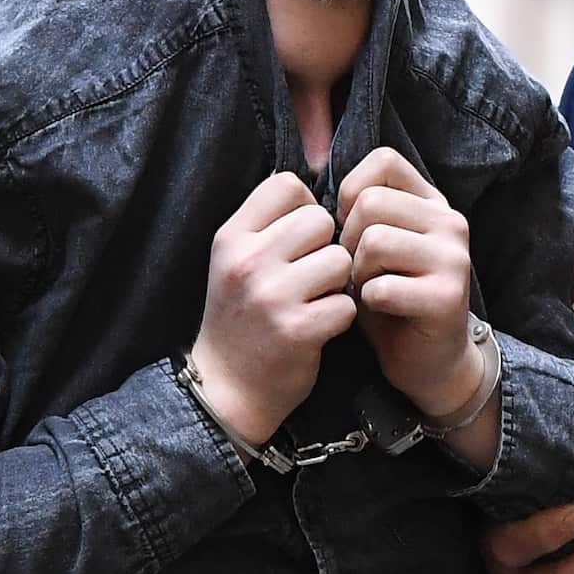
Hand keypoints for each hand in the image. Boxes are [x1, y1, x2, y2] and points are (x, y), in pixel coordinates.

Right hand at [192, 173, 356, 445]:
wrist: (225, 388)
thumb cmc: (238, 318)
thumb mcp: (234, 261)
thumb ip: (266, 225)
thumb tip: (314, 190)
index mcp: (231, 237)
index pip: (286, 185)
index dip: (304, 206)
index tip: (300, 236)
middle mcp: (248, 261)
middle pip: (320, 219)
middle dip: (326, 245)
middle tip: (312, 274)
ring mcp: (272, 296)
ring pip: (340, 259)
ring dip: (338, 282)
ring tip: (317, 299)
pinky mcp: (298, 329)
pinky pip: (347, 303)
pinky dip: (341, 316)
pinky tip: (321, 325)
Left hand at [336, 148, 478, 417]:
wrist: (427, 361)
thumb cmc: (388, 297)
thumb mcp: (371, 244)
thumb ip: (356, 210)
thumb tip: (304, 179)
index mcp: (431, 201)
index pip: (383, 161)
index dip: (351, 192)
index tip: (349, 227)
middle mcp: (449, 221)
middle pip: (370, 203)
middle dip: (347, 240)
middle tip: (356, 269)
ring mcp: (453, 258)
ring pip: (375, 241)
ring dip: (357, 272)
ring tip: (367, 288)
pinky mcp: (447, 296)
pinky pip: (382, 286)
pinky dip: (367, 302)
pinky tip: (378, 309)